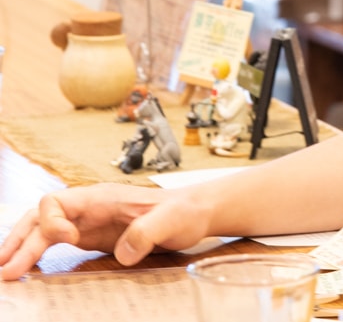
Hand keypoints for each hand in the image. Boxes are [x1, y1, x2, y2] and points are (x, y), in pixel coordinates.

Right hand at [0, 183, 211, 279]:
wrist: (195, 214)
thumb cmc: (185, 212)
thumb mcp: (172, 221)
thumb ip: (148, 232)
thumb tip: (123, 254)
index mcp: (102, 198)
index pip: (56, 201)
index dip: (51, 221)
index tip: (66, 240)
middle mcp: (88, 208)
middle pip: (40, 218)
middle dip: (19, 240)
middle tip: (4, 269)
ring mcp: (88, 222)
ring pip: (42, 230)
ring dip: (21, 248)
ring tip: (5, 272)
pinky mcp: (92, 237)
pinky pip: (55, 243)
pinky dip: (37, 255)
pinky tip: (27, 269)